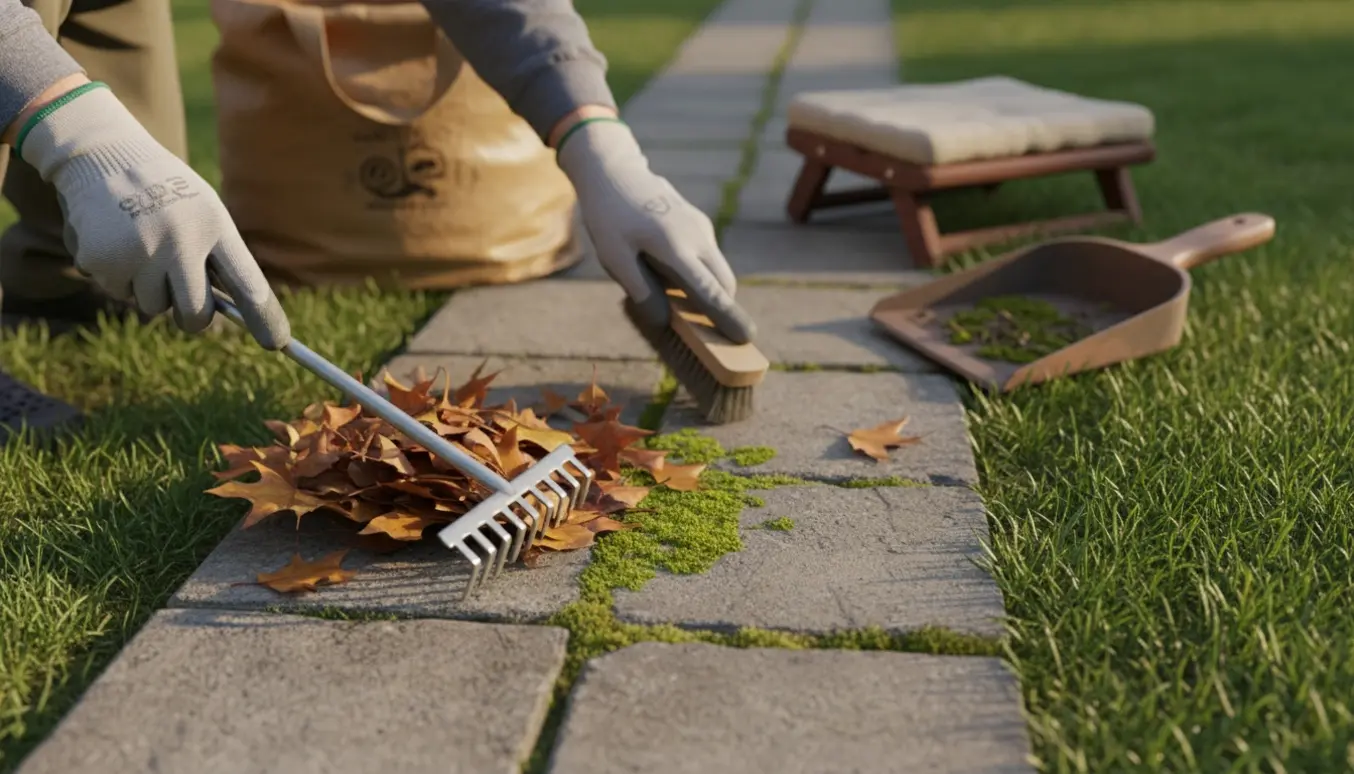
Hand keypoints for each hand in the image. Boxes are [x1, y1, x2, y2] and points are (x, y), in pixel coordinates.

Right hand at [15, 82, 290, 348]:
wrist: (102, 155)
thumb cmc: (167, 193)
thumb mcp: (203, 212)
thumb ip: (218, 258)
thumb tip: (237, 315)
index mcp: (213, 226)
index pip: (247, 282)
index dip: (265, 316)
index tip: (278, 343)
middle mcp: (179, 240)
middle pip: (195, 315)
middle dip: (193, 318)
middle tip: (186, 300)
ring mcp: (138, 251)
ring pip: (153, 307)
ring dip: (150, 289)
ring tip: (142, 245)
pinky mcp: (101, 259)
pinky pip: (119, 292)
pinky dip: (119, 275)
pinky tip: (116, 241)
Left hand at [555, 118, 755, 342]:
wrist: (614, 171)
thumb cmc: (609, 216)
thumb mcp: (615, 258)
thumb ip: (642, 291)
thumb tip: (665, 321)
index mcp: (677, 248)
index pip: (710, 291)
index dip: (727, 317)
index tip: (746, 338)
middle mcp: (697, 237)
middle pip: (724, 284)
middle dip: (721, 308)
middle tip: (703, 329)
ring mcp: (701, 228)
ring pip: (715, 270)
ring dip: (705, 289)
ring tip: (663, 286)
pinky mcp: (698, 222)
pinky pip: (705, 256)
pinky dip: (697, 272)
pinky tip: (663, 266)